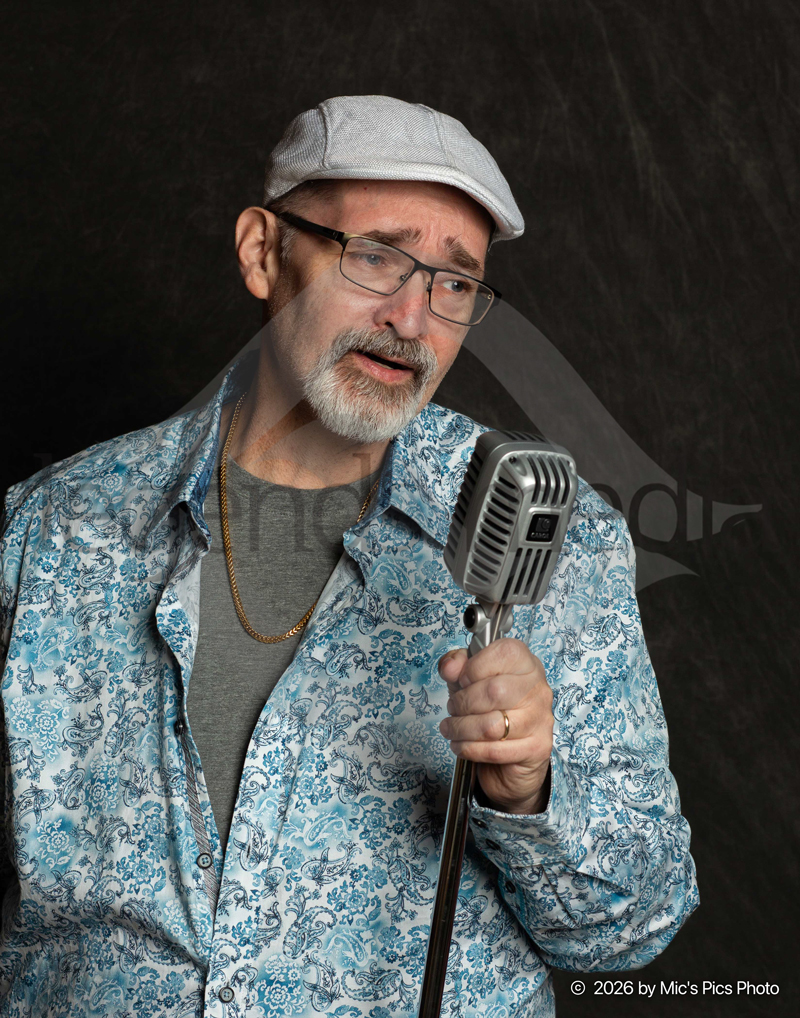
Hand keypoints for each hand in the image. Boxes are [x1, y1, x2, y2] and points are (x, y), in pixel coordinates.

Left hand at [437, 638, 553, 814]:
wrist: (509, 751)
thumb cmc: (488, 705)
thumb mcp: (468, 677)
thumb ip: (456, 664)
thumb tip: (450, 667)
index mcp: (526, 663)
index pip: (505, 653)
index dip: (475, 667)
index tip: (462, 680)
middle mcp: (538, 688)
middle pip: (495, 691)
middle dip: (463, 702)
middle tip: (453, 707)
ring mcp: (541, 719)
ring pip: (492, 726)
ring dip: (462, 728)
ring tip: (451, 728)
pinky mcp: (537, 747)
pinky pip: (495, 751)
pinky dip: (470, 749)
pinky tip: (461, 745)